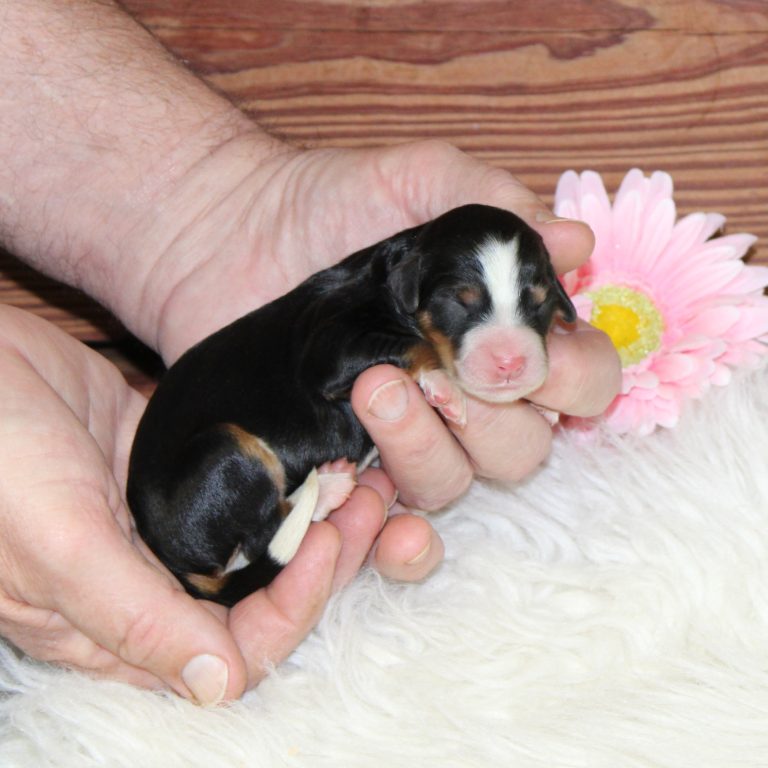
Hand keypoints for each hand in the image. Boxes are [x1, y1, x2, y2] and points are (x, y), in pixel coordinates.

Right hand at [0, 305, 398, 700]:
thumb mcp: (55, 541)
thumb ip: (131, 616)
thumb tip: (218, 684)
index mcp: (119, 621)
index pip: (232, 648)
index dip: (290, 609)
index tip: (325, 544)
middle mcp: (152, 579)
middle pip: (263, 594)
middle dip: (324, 558)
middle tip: (370, 501)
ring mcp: (169, 522)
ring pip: (264, 540)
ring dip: (317, 515)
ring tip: (364, 475)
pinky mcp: (178, 470)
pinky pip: (249, 486)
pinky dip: (289, 476)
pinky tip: (325, 450)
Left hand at [134, 138, 621, 569]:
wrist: (227, 235)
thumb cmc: (326, 202)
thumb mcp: (414, 181)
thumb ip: (493, 205)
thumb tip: (577, 243)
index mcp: (497, 333)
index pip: (578, 379)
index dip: (573, 379)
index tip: (536, 357)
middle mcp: (462, 395)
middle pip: (523, 446)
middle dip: (492, 416)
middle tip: (442, 369)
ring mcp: (403, 437)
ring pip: (454, 483)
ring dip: (428, 448)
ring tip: (374, 389)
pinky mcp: (346, 468)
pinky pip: (390, 527)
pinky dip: (400, 541)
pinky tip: (376, 513)